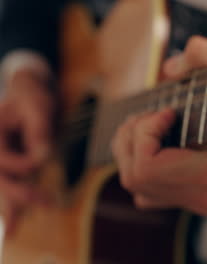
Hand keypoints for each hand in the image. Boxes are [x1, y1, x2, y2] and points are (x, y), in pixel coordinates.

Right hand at [0, 68, 53, 234]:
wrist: (26, 93)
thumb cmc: (32, 98)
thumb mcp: (38, 107)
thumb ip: (40, 130)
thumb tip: (43, 156)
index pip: (2, 159)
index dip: (24, 162)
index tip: (44, 154)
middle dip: (18, 193)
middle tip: (45, 202)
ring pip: (1, 186)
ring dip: (11, 206)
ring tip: (13, 230)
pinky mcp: (8, 165)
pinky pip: (8, 185)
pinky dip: (10, 205)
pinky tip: (11, 226)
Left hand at [112, 36, 206, 214]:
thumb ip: (200, 53)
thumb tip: (168, 70)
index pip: (146, 166)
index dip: (144, 132)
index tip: (168, 111)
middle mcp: (205, 194)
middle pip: (135, 179)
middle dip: (131, 141)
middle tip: (149, 115)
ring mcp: (203, 202)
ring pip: (140, 191)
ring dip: (132, 156)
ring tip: (147, 129)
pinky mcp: (201, 202)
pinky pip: (152, 197)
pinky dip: (144, 172)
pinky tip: (158, 147)